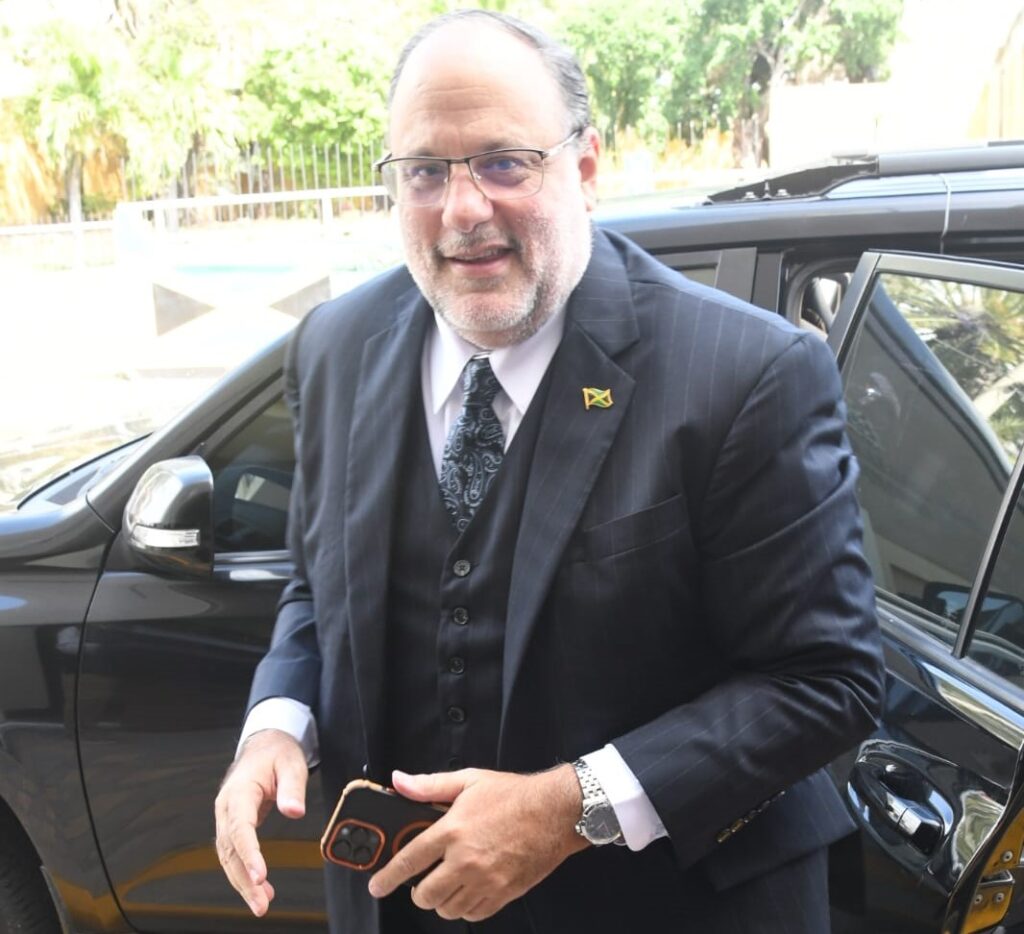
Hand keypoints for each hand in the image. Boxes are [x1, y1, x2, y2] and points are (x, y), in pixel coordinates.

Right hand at [214, 729, 307, 916]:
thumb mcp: (291, 763)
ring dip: (242, 882)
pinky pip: (234, 853)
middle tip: (261, 903)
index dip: (249, 854)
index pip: (240, 828)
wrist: (264, 745)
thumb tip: (295, 811)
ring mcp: (227, 818)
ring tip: (261, 904)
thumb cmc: (277, 753)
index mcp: (238, 791)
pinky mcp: (233, 825)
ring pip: (229, 857)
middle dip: (244, 879)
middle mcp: (227, 807)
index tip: (261, 875)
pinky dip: (244, 872)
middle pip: (230, 849)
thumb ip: (292, 787)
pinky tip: (258, 888)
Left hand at [368, 765, 586, 921]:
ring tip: (445, 885)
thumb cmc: (513, 795)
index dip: (387, 877)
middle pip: (425, 894)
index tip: (377, 885)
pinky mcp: (503, 893)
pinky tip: (467, 891)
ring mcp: (486, 880)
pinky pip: (473, 914)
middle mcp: (466, 860)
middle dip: (417, 891)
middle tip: (421, 881)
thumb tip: (399, 781)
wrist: (555, 812)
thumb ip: (429, 785)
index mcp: (453, 830)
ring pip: (448, 908)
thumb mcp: (468, 780)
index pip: (409, 860)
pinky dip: (465, 907)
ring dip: (441, 900)